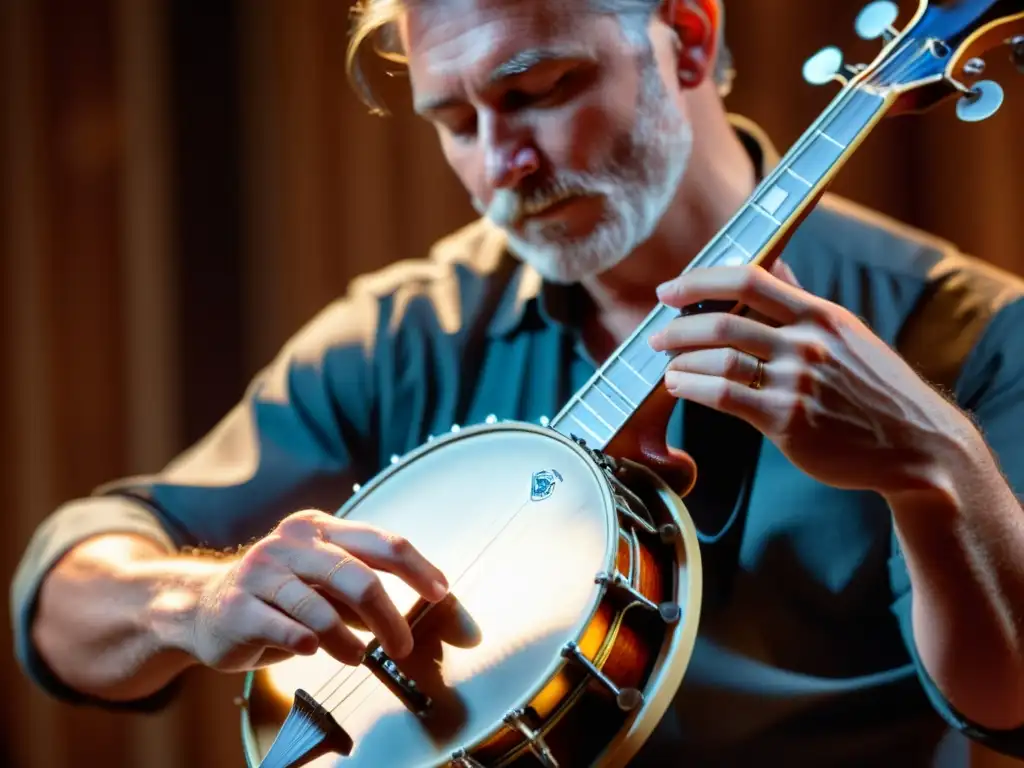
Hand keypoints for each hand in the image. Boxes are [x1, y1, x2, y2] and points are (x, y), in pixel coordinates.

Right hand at [190, 510, 448, 671]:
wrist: (201, 607)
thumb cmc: (278, 596)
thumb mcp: (323, 582)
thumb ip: (364, 589)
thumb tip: (423, 605)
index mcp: (318, 528)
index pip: (381, 542)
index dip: (417, 568)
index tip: (441, 592)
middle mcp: (291, 544)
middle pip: (357, 576)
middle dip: (388, 616)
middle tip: (403, 645)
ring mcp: (261, 573)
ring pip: (322, 609)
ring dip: (349, 642)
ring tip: (358, 657)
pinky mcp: (237, 608)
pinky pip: (286, 629)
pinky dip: (309, 644)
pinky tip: (313, 651)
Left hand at [648, 262, 972, 494]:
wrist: (919, 446)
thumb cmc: (876, 389)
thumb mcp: (848, 335)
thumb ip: (802, 302)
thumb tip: (774, 266)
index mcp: (820, 315)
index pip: (750, 279)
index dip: (700, 280)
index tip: (669, 290)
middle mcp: (807, 343)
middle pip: (724, 321)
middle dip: (679, 327)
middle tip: (656, 336)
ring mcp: (797, 382)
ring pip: (718, 359)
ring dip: (681, 361)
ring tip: (667, 367)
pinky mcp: (788, 421)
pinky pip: (724, 397)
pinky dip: (692, 388)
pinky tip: (679, 386)